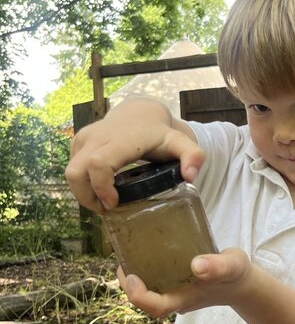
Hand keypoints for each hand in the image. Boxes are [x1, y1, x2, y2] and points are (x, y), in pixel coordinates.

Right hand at [65, 99, 204, 212]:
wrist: (140, 113)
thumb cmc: (160, 133)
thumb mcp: (181, 143)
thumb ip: (193, 157)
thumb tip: (191, 177)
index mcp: (122, 140)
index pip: (99, 164)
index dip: (101, 188)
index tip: (113, 204)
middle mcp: (98, 137)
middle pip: (76, 172)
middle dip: (87, 197)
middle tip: (107, 209)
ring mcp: (85, 138)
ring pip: (71, 172)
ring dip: (83, 193)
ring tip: (104, 203)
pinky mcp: (78, 142)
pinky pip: (72, 167)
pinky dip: (82, 184)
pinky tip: (100, 189)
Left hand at [119, 248, 252, 317]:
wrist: (240, 281)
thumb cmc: (236, 274)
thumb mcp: (232, 266)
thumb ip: (218, 266)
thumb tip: (197, 265)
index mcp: (185, 299)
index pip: (156, 307)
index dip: (139, 296)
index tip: (131, 275)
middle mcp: (175, 299)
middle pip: (144, 299)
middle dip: (128, 282)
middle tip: (122, 257)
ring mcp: (173, 292)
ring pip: (146, 289)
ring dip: (134, 274)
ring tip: (127, 251)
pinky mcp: (174, 283)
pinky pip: (153, 280)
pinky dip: (144, 268)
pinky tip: (142, 250)